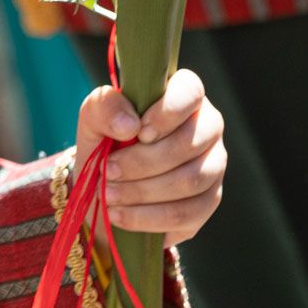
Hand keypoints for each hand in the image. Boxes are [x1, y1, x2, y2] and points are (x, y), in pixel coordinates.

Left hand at [73, 68, 225, 249]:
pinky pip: (186, 213)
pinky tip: (120, 215)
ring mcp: (213, 165)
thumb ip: (104, 107)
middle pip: (190, 143)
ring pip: (190, 180)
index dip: (167, 112)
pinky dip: (147, 217)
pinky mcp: (208, 202)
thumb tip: (129, 126)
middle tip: (107, 170)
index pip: (190, 91)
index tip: (138, 133)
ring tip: (108, 194)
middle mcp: (207, 127)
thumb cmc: (106, 140)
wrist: (107, 185)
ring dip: (142, 191)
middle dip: (143, 161)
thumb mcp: (93, 119)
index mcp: (182, 96)